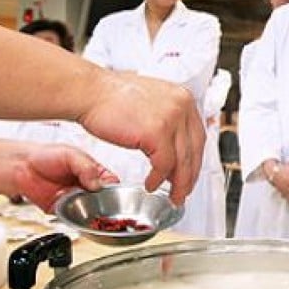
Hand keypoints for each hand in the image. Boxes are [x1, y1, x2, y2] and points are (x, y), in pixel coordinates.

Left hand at [11, 143, 118, 211]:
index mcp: (94, 172)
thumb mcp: (70, 154)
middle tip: (97, 202)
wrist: (21, 168)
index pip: (111, 183)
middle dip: (104, 205)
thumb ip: (86, 168)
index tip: (106, 190)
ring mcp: (77, 200)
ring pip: (92, 212)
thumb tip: (98, 184)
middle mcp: (87, 188)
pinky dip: (77, 220)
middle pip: (104, 201)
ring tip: (86, 209)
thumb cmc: (46, 156)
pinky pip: (75, 219)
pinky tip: (75, 214)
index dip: (112, 189)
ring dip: (91, 214)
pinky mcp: (65, 211)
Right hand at [77, 72, 204, 204]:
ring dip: (178, 183)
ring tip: (172, 196)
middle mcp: (182, 105)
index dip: (194, 159)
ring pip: (182, 160)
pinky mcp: (157, 131)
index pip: (197, 136)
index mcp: (183, 97)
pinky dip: (158, 179)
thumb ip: (166, 119)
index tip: (190, 173)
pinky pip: (164, 164)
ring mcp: (171, 117)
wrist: (91, 92)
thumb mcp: (152, 102)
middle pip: (194, 149)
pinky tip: (151, 185)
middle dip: (190, 175)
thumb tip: (173, 145)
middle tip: (184, 191)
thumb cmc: (112, 98)